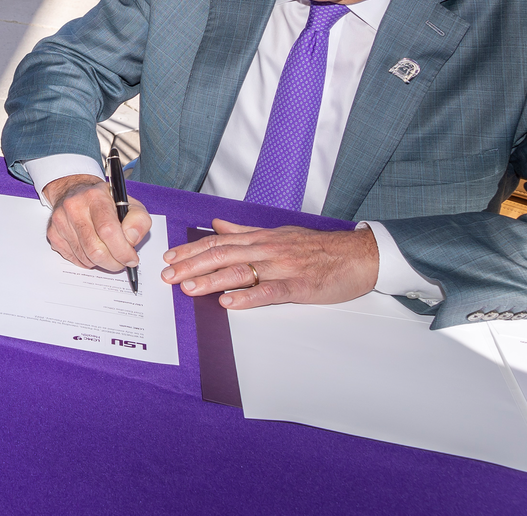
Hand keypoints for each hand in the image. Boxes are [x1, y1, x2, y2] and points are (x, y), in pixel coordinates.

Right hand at [42, 174, 151, 273]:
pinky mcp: (53, 233)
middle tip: (121, 262)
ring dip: (101, 262)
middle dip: (113, 263)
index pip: (108, 230)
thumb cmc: (104, 200)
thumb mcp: (129, 203)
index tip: (131, 258)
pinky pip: (74, 259)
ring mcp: (60, 221)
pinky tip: (92, 249)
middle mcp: (74, 207)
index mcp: (95, 197)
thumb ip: (139, 221)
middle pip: (95, 250)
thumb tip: (130, 241)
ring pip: (85, 258)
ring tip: (107, 252)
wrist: (73, 189)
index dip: (122, 250)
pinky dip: (87, 261)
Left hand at [160, 218, 378, 309]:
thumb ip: (245, 231)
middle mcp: (267, 249)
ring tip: (189, 288)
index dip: (192, 250)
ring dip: (211, 280)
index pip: (218, 242)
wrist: (358, 255)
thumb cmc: (319, 247)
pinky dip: (247, 297)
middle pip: (222, 256)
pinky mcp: (299, 286)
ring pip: (240, 272)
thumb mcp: (278, 233)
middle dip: (192, 266)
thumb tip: (217, 224)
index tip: (170, 257)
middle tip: (168, 276)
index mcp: (261, 238)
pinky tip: (229, 303)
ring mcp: (282, 267)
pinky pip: (269, 291)